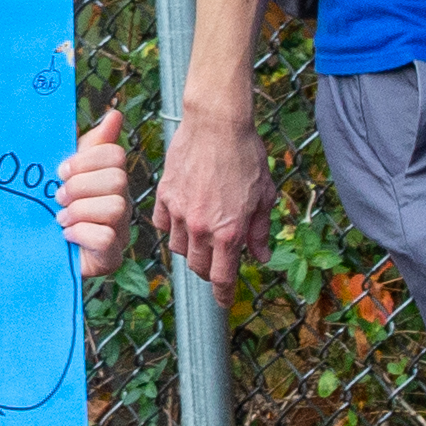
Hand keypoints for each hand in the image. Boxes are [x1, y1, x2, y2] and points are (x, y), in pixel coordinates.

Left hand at [53, 105, 135, 280]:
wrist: (36, 252)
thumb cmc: (53, 208)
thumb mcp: (65, 174)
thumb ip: (86, 146)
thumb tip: (114, 114)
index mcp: (109, 178)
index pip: (115, 154)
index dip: (87, 160)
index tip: (61, 171)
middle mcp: (121, 202)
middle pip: (117, 180)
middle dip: (80, 186)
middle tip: (58, 197)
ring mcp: (120, 231)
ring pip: (115, 208)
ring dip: (79, 211)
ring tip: (61, 218)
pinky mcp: (111, 257)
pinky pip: (106, 238)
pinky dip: (81, 233)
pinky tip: (67, 235)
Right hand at [152, 102, 271, 287]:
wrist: (217, 123)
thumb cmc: (246, 156)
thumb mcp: (264, 196)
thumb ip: (260, 231)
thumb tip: (262, 256)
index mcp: (229, 231)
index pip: (221, 277)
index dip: (222, 294)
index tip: (223, 302)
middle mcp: (201, 227)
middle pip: (198, 266)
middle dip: (209, 271)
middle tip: (217, 265)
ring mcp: (179, 211)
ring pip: (178, 247)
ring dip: (191, 249)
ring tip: (201, 238)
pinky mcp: (164, 195)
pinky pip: (161, 224)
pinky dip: (171, 228)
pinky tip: (182, 220)